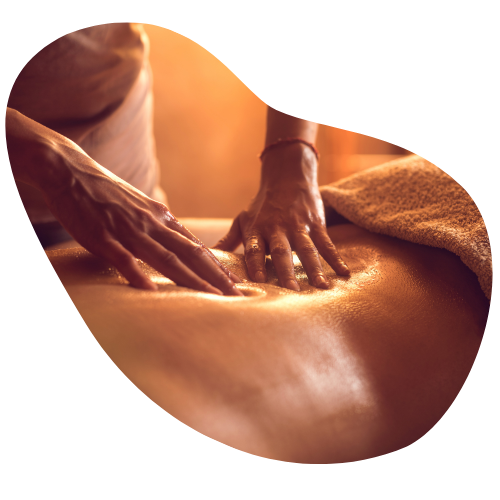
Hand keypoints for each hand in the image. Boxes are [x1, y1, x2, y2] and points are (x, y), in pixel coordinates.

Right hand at [7, 108, 242, 295]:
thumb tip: (173, 247)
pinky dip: (138, 275)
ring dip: (191, 279)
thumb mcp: (140, 208)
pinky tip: (150, 292)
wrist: (70, 169)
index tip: (234, 281)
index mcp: (161, 218)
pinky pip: (123, 259)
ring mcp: (129, 230)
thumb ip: (157, 228)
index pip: (196, 246)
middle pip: (191, 254)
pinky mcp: (103, 236)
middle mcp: (152, 224)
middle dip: (215, 276)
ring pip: (166, 259)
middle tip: (236, 294)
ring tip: (211, 296)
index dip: (216, 265)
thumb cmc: (106, 193)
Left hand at [214, 143, 348, 290]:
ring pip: (306, 249)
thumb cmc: (261, 205)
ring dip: (314, 267)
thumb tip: (206, 255)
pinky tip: (343, 273)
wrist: (287, 176)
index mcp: (257, 230)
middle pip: (281, 252)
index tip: (258, 282)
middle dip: (286, 271)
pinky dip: (335, 258)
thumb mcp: (242, 219)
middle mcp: (277, 229)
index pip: (254, 249)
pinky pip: (327, 243)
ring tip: (321, 287)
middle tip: (291, 291)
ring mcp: (298, 226)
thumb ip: (228, 241)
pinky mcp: (315, 223)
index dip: (255, 264)